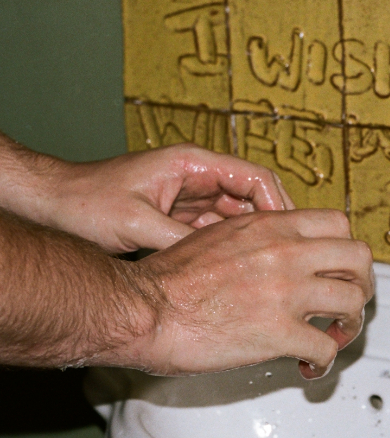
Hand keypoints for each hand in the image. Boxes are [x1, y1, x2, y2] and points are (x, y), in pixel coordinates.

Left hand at [34, 144, 293, 253]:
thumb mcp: (137, 224)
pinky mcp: (180, 217)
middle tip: (290, 258)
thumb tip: (222, 264)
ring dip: (254, 242)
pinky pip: (218, 232)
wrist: (49, 204)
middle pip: (254, 199)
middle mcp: (197, 177)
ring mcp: (190, 197)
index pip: (256, 178)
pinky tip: (241, 273)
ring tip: (272, 269)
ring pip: (240, 219)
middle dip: (274, 228)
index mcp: (192, 163)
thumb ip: (182, 241)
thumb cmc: (83, 202)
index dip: (280, 205)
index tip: (292, 234)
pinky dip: (231, 251)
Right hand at [124, 210, 372, 379]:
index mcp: (271, 226)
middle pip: (359, 258)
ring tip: (334, 337)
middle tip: (347, 303)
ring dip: (350, 325)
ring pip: (353, 302)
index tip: (338, 268)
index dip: (345, 249)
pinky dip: (325, 363)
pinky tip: (310, 368)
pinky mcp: (279, 333)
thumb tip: (279, 253)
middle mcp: (285, 253)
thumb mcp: (219, 235)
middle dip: (360, 283)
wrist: (140, 309)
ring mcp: (287, 293)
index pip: (338, 223)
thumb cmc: (166, 280)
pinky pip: (327, 349)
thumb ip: (259, 239)